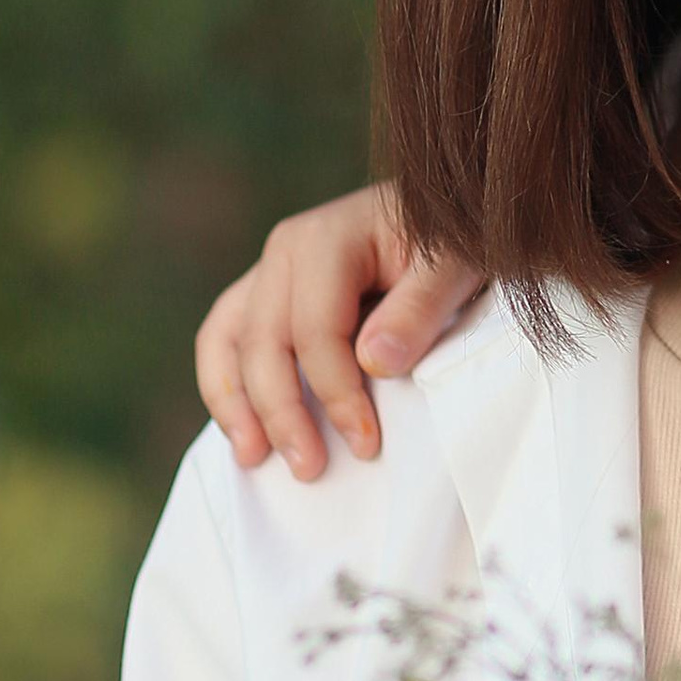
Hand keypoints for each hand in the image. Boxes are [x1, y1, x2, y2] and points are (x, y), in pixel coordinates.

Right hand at [194, 183, 482, 478]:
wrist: (444, 213)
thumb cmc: (451, 242)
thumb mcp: (455, 267)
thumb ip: (419, 310)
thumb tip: (374, 363)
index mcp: (327, 239)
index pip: (316, 330)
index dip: (336, 392)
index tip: (365, 442)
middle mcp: (285, 250)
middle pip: (264, 341)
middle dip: (282, 411)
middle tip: (308, 467)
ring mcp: (269, 270)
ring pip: (229, 341)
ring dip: (237, 404)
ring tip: (253, 458)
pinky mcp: (265, 292)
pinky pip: (225, 339)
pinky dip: (226, 385)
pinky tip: (243, 430)